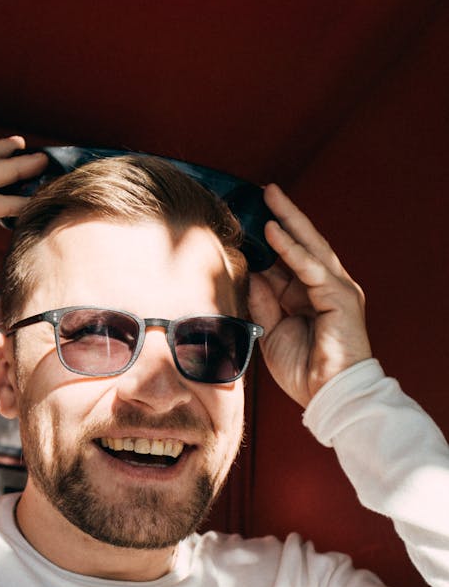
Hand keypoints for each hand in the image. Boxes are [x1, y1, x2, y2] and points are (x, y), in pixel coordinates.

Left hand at [248, 184, 371, 407]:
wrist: (327, 395)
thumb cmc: (303, 371)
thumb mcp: (270, 332)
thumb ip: (262, 302)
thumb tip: (250, 274)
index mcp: (308, 297)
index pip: (288, 260)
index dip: (269, 240)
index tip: (246, 220)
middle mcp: (324, 287)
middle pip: (303, 244)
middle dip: (284, 216)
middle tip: (265, 191)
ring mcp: (335, 289)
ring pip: (311, 247)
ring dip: (290, 220)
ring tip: (270, 197)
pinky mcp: (340, 296)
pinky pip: (311, 267)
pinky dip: (292, 249)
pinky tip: (274, 232)